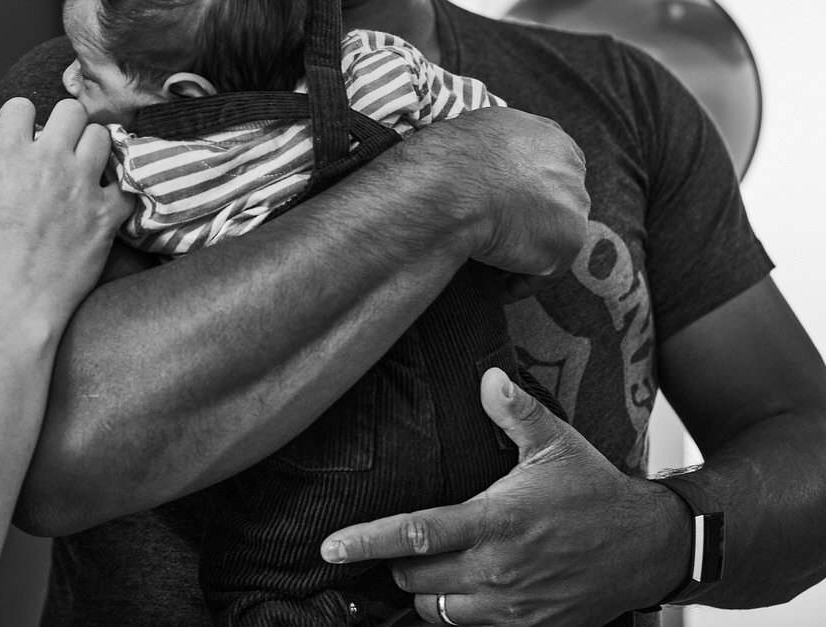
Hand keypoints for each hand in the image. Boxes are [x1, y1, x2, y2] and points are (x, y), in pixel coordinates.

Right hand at [0, 97, 133, 324]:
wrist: (15, 308)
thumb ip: (1, 184)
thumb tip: (10, 180)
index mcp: (9, 159)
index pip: (20, 106)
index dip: (22, 117)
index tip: (25, 130)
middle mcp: (49, 162)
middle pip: (71, 110)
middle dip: (67, 123)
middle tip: (63, 143)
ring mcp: (82, 186)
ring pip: (102, 135)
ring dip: (93, 148)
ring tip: (85, 167)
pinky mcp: (107, 215)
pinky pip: (125, 185)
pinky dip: (117, 191)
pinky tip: (106, 202)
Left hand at [320, 369, 687, 625]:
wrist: (651, 547)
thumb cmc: (597, 491)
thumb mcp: (557, 443)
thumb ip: (515, 411)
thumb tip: (487, 376)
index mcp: (496, 521)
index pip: (415, 534)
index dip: (365, 542)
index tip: (328, 547)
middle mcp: (499, 570)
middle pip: (414, 576)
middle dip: (396, 561)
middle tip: (401, 542)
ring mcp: (514, 607)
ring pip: (437, 609)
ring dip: (425, 589)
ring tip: (431, 564)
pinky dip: (457, 611)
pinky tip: (463, 588)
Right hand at [410, 107, 589, 288]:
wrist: (450, 186)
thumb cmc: (447, 158)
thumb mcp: (476, 131)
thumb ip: (499, 144)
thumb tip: (488, 162)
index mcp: (548, 135)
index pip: (553, 164)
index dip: (531, 188)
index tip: (509, 205)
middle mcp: (569, 166)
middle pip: (559, 200)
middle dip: (535, 220)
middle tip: (500, 237)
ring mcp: (573, 205)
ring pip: (553, 236)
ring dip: (527, 251)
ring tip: (494, 269)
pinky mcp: (566, 242)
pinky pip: (545, 271)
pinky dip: (521, 282)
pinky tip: (498, 288)